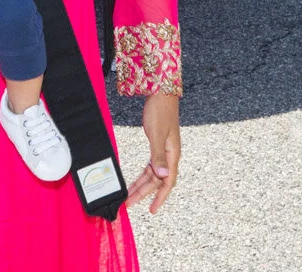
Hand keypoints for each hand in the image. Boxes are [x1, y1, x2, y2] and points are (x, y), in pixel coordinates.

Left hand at [125, 92, 180, 213]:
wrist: (162, 91)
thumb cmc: (160, 110)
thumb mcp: (157, 133)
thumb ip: (159, 155)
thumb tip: (163, 176)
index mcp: (172, 154)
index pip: (167, 182)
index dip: (160, 197)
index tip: (151, 210)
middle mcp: (170, 155)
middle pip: (157, 180)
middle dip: (144, 193)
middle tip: (129, 203)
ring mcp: (164, 149)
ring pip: (153, 173)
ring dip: (142, 184)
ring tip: (130, 195)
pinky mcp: (158, 143)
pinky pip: (151, 164)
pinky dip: (144, 173)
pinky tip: (138, 179)